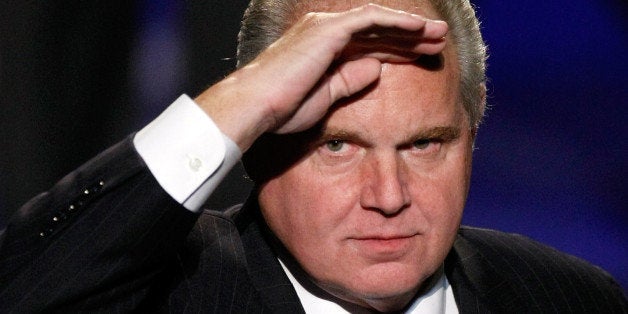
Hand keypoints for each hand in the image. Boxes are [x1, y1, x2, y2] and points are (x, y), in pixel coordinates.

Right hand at [195, 4, 447, 150]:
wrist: (257, 107)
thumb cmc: (283, 109)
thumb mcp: (327, 96)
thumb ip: (351, 80)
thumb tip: (376, 68)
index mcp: (325, 49)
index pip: (370, 46)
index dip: (399, 49)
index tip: (424, 55)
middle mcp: (326, 32)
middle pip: (378, 31)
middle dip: (411, 36)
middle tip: (439, 40)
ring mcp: (327, 28)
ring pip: (378, 22)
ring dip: (410, 27)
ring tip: (438, 33)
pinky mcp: (328, 31)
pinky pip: (370, 20)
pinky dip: (396, 22)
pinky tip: (419, 28)